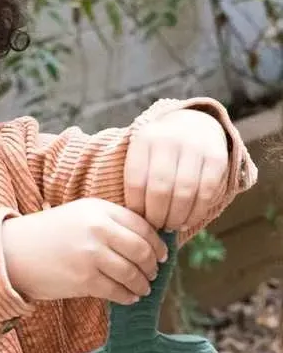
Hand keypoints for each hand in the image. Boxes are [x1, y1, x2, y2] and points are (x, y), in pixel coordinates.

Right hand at [1, 198, 166, 304]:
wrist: (14, 252)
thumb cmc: (49, 235)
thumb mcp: (80, 214)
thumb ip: (110, 221)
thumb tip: (145, 241)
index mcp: (100, 209)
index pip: (142, 226)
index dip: (157, 243)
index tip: (163, 254)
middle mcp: (98, 229)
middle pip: (141, 250)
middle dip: (152, 265)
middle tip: (154, 273)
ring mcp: (91, 256)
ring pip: (131, 273)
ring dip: (142, 284)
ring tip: (144, 288)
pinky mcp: (84, 280)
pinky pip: (115, 290)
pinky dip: (127, 296)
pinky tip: (129, 297)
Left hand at [124, 108, 228, 231]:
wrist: (193, 125)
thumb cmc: (160, 156)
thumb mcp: (143, 160)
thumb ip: (137, 186)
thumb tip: (136, 226)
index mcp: (144, 140)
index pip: (136, 183)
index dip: (137, 209)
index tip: (138, 222)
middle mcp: (170, 139)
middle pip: (160, 189)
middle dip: (157, 216)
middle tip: (157, 227)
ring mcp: (195, 145)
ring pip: (184, 192)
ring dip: (176, 217)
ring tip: (171, 226)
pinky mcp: (217, 157)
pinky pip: (206, 192)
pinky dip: (196, 213)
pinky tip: (187, 221)